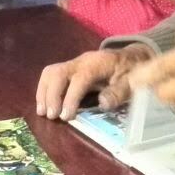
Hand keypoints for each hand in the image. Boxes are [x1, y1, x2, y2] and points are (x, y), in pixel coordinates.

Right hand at [36, 43, 154, 120]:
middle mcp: (82, 61)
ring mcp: (73, 64)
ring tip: (43, 113)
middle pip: (58, 73)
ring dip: (44, 93)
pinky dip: (44, 91)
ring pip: (50, 73)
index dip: (71, 97)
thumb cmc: (129, 72)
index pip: (80, 78)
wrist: (130, 58)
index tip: (66, 116)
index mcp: (98, 63)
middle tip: (52, 116)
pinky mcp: (68, 69)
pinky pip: (50, 76)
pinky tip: (44, 106)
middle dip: (52, 95)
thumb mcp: (131, 82)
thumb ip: (119, 92)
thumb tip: (103, 103)